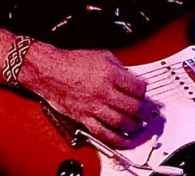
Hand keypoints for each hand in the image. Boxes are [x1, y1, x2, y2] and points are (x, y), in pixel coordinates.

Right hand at [21, 46, 147, 148]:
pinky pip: (103, 133)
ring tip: (138, 124)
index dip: (144, 91)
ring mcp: (94, 107)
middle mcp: (104, 92)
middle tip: (145, 111)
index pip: (137, 88)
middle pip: (133, 107)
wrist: (49, 70)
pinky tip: (124, 140)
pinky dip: (116, 139)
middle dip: (143, 111)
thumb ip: (119, 67)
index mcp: (110, 74)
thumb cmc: (71, 62)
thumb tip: (131, 77)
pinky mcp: (84, 118)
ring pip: (121, 122)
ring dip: (134, 125)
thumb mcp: (102, 55)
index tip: (143, 93)